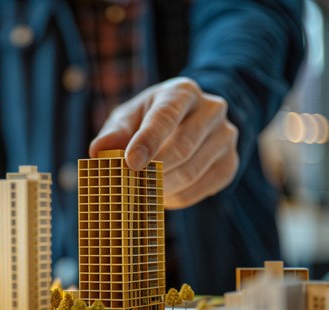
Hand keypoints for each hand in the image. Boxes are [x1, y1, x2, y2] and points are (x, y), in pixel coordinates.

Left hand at [89, 77, 238, 208]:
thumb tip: (97, 151)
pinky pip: (201, 188)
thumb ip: (113, 133)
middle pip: (182, 147)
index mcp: (182, 92)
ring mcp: (226, 136)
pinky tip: (162, 195)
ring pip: (192, 171)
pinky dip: (177, 197)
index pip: (166, 117)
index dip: (148, 141)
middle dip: (153, 171)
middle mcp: (211, 109)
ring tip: (142, 191)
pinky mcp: (230, 163)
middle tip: (130, 186)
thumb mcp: (128, 118)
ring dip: (162, 187)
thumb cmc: (148, 119)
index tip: (130, 163)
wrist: (186, 122)